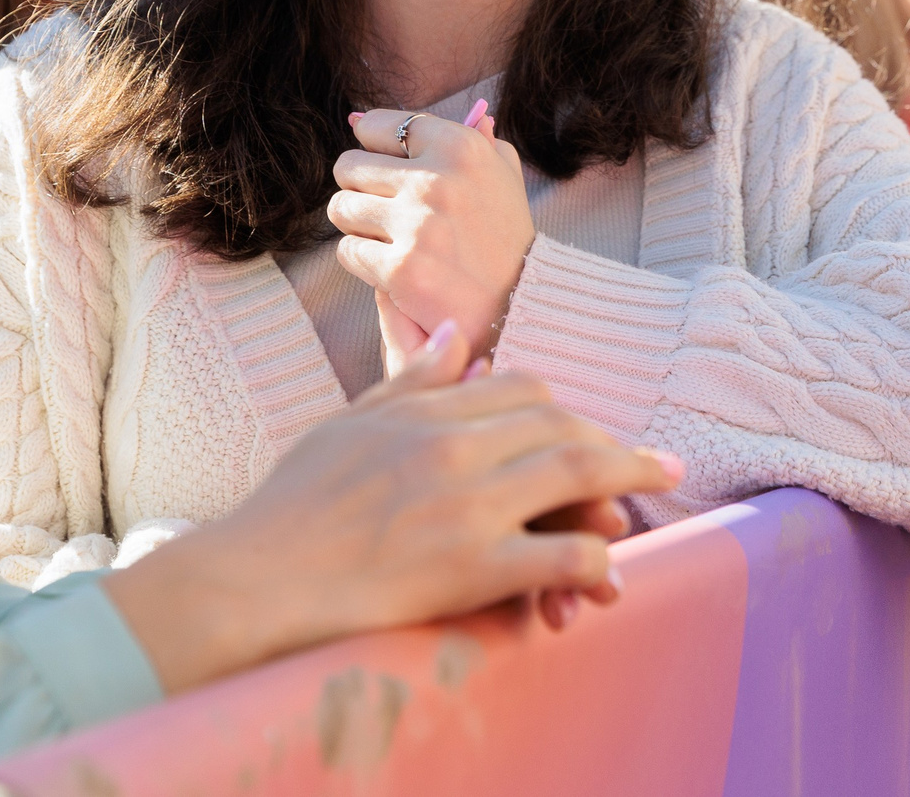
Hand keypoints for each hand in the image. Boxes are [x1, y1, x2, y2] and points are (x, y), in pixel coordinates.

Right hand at [102, 321, 683, 691]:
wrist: (254, 578)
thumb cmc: (290, 506)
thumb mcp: (347, 424)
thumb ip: (410, 381)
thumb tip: (456, 332)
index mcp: (426, 414)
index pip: (523, 390)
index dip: (565, 409)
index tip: (588, 428)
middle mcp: (454, 450)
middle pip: (561, 428)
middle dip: (614, 443)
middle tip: (656, 461)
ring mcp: (466, 508)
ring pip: (574, 477)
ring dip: (625, 483)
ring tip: (654, 492)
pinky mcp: (470, 569)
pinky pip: (557, 555)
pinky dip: (590, 557)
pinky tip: (604, 564)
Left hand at [333, 107, 535, 356]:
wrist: (520, 303)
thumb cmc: (504, 233)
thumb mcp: (499, 171)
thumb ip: (446, 135)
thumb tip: (360, 116)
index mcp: (460, 146)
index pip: (378, 125)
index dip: (374, 146)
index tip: (386, 166)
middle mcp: (436, 180)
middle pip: (348, 166)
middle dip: (359, 187)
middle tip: (384, 206)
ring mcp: (416, 226)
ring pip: (341, 208)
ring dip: (357, 224)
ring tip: (387, 236)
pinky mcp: (401, 268)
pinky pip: (348, 251)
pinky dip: (362, 260)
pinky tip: (391, 265)